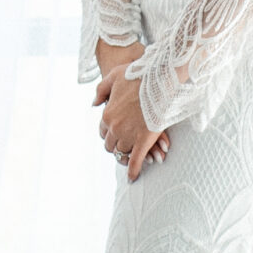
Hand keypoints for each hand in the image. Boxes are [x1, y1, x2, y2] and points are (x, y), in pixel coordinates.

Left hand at [93, 45, 168, 180]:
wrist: (158, 77)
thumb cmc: (137, 74)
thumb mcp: (113, 76)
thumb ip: (101, 91)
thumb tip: (94, 104)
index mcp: (107, 114)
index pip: (103, 132)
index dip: (110, 135)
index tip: (117, 135)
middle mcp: (114, 126)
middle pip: (111, 145)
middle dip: (117, 146)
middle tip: (126, 147)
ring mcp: (128, 134)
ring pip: (122, 152)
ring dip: (126, 155)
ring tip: (132, 158)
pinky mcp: (143, 140)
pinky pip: (135, 160)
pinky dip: (133, 171)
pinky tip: (133, 178)